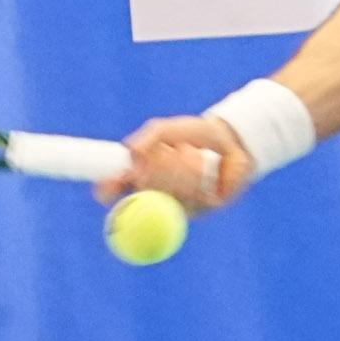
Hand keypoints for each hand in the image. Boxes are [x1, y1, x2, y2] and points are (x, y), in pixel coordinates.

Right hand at [93, 115, 250, 211]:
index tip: (110, 181)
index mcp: (142, 180)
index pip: (117, 194)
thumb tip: (131, 153)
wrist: (230, 139)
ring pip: (166, 198)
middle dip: (152, 173)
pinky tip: (202, 161)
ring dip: (176, 169)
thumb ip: (148, 138)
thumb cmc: (193, 135)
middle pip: (140, 199)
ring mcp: (179, 207)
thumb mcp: (166, 131)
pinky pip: (191, 198)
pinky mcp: (204, 209)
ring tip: (188, 151)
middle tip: (162, 152)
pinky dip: (194, 174)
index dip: (109, 191)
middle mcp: (158, 199)